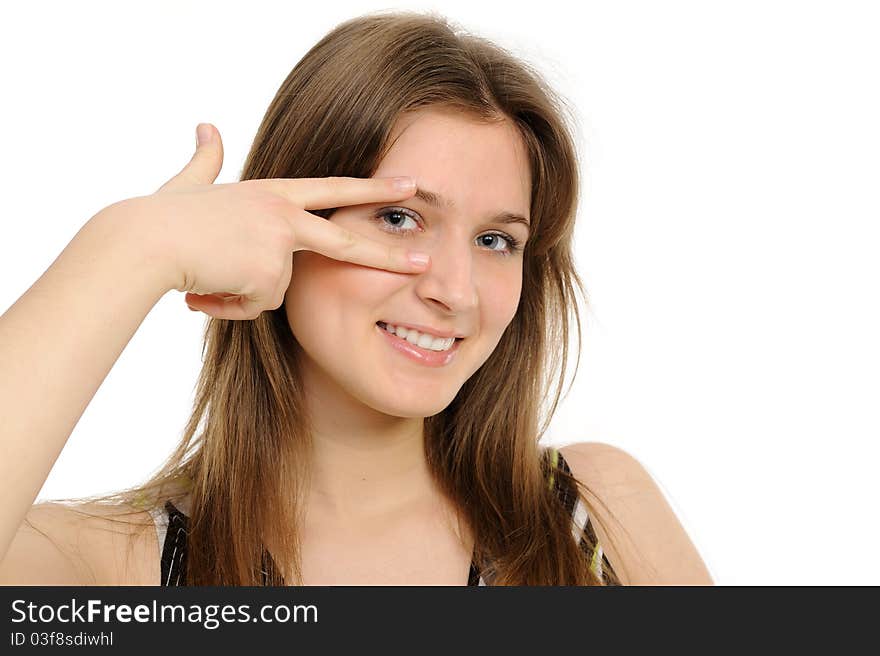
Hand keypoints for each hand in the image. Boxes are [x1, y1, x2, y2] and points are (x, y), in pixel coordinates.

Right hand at [144, 122, 428, 319]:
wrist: (144, 241)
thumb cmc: (162, 216)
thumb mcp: (190, 183)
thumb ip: (206, 159)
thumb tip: (205, 125)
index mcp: (272, 193)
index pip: (334, 189)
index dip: (372, 189)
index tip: (409, 187)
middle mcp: (282, 214)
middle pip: (345, 239)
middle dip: (389, 253)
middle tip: (426, 261)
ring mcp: (278, 243)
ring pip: (275, 291)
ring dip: (241, 293)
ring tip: (209, 273)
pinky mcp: (268, 273)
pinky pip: (258, 307)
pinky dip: (230, 306)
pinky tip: (207, 288)